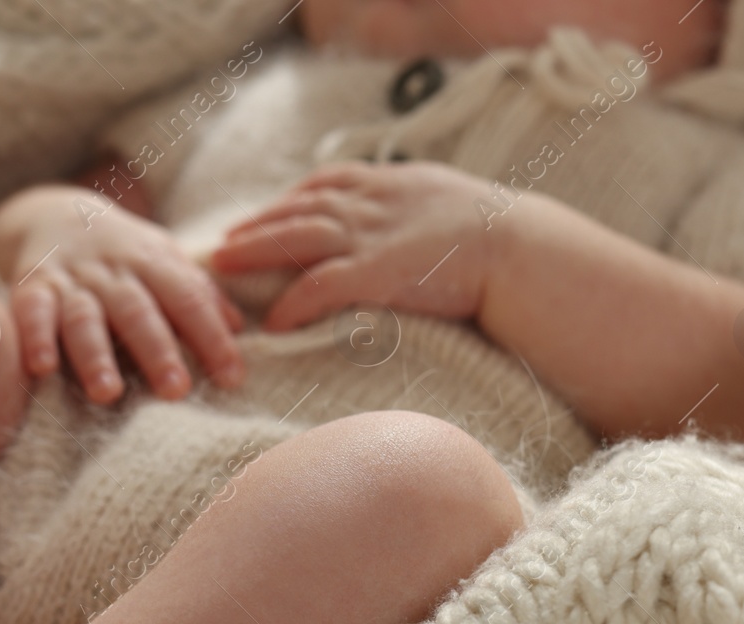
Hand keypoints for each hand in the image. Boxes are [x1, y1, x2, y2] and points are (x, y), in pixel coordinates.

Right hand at [0, 185, 244, 403]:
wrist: (51, 213)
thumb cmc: (121, 254)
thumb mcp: (163, 260)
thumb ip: (198, 292)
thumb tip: (239, 326)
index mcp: (152, 264)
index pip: (187, 299)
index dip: (211, 337)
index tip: (232, 378)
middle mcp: (112, 272)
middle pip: (137, 311)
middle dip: (157, 351)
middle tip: (176, 391)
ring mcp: (69, 281)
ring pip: (83, 318)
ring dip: (95, 356)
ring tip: (108, 394)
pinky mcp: (30, 289)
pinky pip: (30, 313)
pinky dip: (33, 338)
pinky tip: (40, 368)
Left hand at [210, 162, 501, 331]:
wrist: (521, 248)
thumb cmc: (502, 237)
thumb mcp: (456, 205)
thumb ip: (425, 211)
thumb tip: (420, 229)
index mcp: (394, 182)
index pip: (329, 183)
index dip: (292, 199)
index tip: (266, 212)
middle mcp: (374, 203)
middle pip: (299, 208)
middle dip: (258, 223)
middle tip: (222, 242)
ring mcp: (371, 236)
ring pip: (296, 237)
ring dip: (255, 250)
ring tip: (224, 266)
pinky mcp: (374, 273)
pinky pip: (318, 287)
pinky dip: (291, 302)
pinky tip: (272, 321)